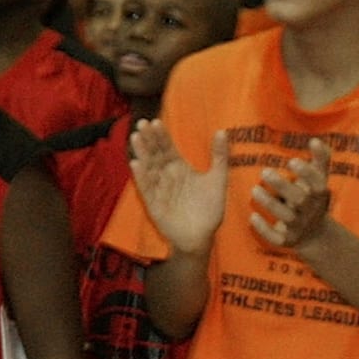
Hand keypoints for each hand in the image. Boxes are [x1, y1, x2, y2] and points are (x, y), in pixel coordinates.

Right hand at [129, 122, 228, 253]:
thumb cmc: (209, 209)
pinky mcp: (153, 204)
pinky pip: (146, 189)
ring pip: (148, 168)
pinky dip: (141, 177)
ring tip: (136, 138)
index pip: (168, 148)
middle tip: (142, 123)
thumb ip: (219, 156)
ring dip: (142, 153)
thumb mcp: (218, 180)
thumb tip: (222, 131)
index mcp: (179, 168)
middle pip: (155, 154)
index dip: (162, 136)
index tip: (156, 121)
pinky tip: (136, 164)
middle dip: (149, 139)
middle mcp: (166, 176)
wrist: (202, 237)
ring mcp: (158, 189)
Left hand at [250, 140, 331, 250]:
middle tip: (264, 171)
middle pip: (299, 199)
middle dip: (282, 186)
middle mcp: (310, 210)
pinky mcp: (286, 241)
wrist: (314, 234)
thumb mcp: (319, 180)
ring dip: (269, 203)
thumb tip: (315, 139)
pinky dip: (264, 229)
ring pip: (286, 216)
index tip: (291, 161)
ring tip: (254, 190)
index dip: (306, 173)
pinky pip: (275, 238)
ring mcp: (299, 226)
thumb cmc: (312, 198)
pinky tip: (252, 216)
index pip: (317, 183)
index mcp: (319, 194)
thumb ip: (320, 160)